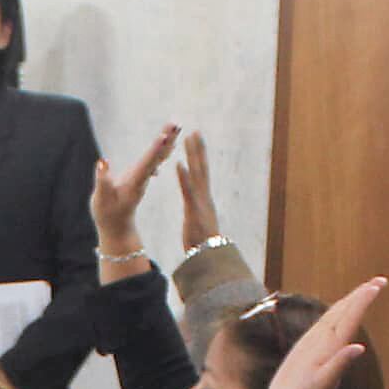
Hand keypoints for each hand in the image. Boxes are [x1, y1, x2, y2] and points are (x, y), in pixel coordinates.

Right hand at [89, 124, 178, 259]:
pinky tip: (167, 141)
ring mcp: (143, 177)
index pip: (147, 162)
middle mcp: (143, 177)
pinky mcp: (141, 177)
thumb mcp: (101, 198)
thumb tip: (103, 162)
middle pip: (157, 155)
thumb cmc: (107, 214)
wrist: (117, 228)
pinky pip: (155, 159)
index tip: (164, 136)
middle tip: (177, 123)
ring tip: (176, 125)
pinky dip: (161, 148)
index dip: (155, 149)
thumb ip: (103, 181)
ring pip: (158, 156)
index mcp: (135, 181)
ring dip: (167, 140)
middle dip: (167, 139)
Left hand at [174, 129, 223, 249]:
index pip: (202, 173)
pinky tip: (179, 163)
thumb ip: (197, 212)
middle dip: (198, 150)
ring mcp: (200, 202)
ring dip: (193, 156)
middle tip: (195, 131)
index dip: (200, 157)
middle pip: (202, 168)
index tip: (197, 142)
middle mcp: (204, 197)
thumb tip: (197, 208)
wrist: (208, 257)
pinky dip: (184, 176)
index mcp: (203, 199)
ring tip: (189, 138)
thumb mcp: (198, 223)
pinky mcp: (194, 209)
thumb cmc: (202, 242)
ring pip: (197, 174)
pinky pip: (188, 190)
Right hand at [260, 277, 388, 388]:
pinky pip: (324, 327)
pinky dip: (334, 315)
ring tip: (364, 289)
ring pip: (336, 319)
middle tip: (379, 280)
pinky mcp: (309, 351)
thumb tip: (359, 347)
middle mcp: (329, 346)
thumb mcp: (319, 386)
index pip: (350, 320)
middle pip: (347, 315)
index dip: (362, 302)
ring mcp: (320, 348)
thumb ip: (338, 366)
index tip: (376, 285)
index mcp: (333, 350)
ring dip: (351, 303)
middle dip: (361, 298)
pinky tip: (340, 309)